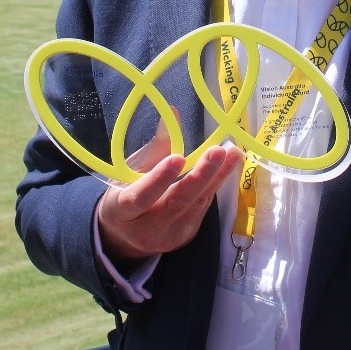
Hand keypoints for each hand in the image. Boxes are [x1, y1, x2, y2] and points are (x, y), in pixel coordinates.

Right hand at [97, 121, 243, 265]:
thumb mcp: (130, 169)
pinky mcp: (185, 236)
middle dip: (199, 176)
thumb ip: (155, 145)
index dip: (159, 179)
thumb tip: (174, 113)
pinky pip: (202, 207)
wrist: (126, 233)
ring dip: (216, 177)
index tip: (178, 157)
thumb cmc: (126, 191)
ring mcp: (167, 237)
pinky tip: (227, 165)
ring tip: (231, 153)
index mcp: (119, 212)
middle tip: (217, 151)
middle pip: (175, 204)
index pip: (139, 198)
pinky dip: (215, 184)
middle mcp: (144, 230)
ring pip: (195, 205)